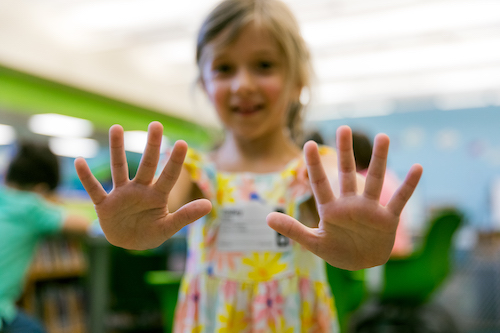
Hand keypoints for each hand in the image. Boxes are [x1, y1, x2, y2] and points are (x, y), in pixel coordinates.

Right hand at [74, 121, 211, 249]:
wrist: (128, 243)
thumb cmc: (150, 233)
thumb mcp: (168, 228)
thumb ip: (186, 216)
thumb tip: (210, 205)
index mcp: (157, 195)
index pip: (169, 176)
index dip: (175, 161)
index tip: (182, 143)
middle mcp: (140, 189)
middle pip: (147, 164)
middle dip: (151, 146)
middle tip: (156, 124)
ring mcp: (121, 195)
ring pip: (119, 169)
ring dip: (117, 150)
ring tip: (117, 128)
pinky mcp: (105, 205)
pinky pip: (94, 189)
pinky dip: (86, 178)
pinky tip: (79, 161)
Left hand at [267, 126, 422, 269]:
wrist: (361, 265)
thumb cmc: (336, 251)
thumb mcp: (313, 243)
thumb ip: (293, 230)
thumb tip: (267, 218)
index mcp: (330, 208)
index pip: (320, 183)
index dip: (314, 165)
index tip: (307, 144)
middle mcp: (350, 203)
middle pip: (347, 174)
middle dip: (345, 152)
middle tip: (343, 128)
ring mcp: (370, 209)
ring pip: (375, 180)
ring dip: (379, 160)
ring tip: (383, 137)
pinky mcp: (387, 219)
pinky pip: (399, 199)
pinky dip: (409, 186)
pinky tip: (418, 167)